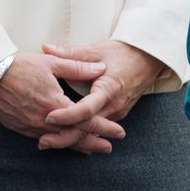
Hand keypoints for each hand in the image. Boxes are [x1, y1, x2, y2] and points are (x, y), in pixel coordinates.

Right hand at [0, 52, 123, 154]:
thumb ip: (78, 68)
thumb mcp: (52, 63)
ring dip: (76, 147)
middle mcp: (44, 120)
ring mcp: (31, 126)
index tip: (118, 133)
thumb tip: (101, 68)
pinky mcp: (19, 128)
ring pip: (59, 142)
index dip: (104, 127)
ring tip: (91, 151)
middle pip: (75, 137)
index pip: (86, 120)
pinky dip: (57, 144)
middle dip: (93, 143)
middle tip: (108, 148)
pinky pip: (43, 140)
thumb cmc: (19, 66)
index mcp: (55, 104)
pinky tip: (62, 144)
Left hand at [38, 40, 161, 154]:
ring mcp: (117, 113)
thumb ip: (69, 53)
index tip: (50, 117)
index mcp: (108, 89)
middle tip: (42, 142)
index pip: (88, 109)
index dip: (68, 115)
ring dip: (71, 139)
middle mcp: (114, 106)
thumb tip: (46, 48)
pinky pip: (97, 129)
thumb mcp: (95, 50)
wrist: (147, 59)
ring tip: (47, 143)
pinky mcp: (116, 115)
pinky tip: (64, 139)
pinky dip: (81, 135)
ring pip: (92, 132)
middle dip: (65, 137)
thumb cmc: (121, 53)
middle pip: (88, 128)